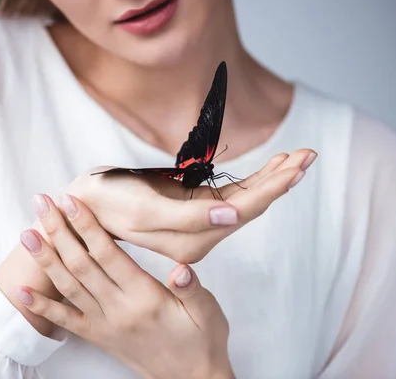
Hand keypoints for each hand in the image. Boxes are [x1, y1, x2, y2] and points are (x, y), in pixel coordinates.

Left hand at [16, 194, 233, 378]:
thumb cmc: (201, 342)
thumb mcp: (208, 312)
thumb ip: (191, 289)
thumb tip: (181, 268)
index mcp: (145, 296)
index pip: (108, 254)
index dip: (87, 225)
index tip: (71, 201)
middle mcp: (119, 309)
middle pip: (81, 263)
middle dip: (58, 230)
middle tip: (41, 203)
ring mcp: (105, 324)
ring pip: (68, 286)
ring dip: (45, 259)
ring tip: (26, 236)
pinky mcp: (98, 337)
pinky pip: (64, 321)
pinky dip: (41, 307)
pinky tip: (22, 292)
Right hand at [67, 148, 316, 262]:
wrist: (86, 204)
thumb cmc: (110, 203)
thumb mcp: (146, 209)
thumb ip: (191, 218)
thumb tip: (234, 216)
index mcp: (194, 241)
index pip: (245, 211)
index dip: (274, 187)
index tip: (299, 164)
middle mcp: (201, 236)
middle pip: (252, 205)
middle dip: (281, 179)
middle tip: (309, 154)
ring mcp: (199, 222)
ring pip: (245, 199)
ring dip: (271, 177)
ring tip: (298, 156)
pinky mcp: (193, 208)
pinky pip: (230, 194)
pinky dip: (252, 179)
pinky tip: (269, 167)